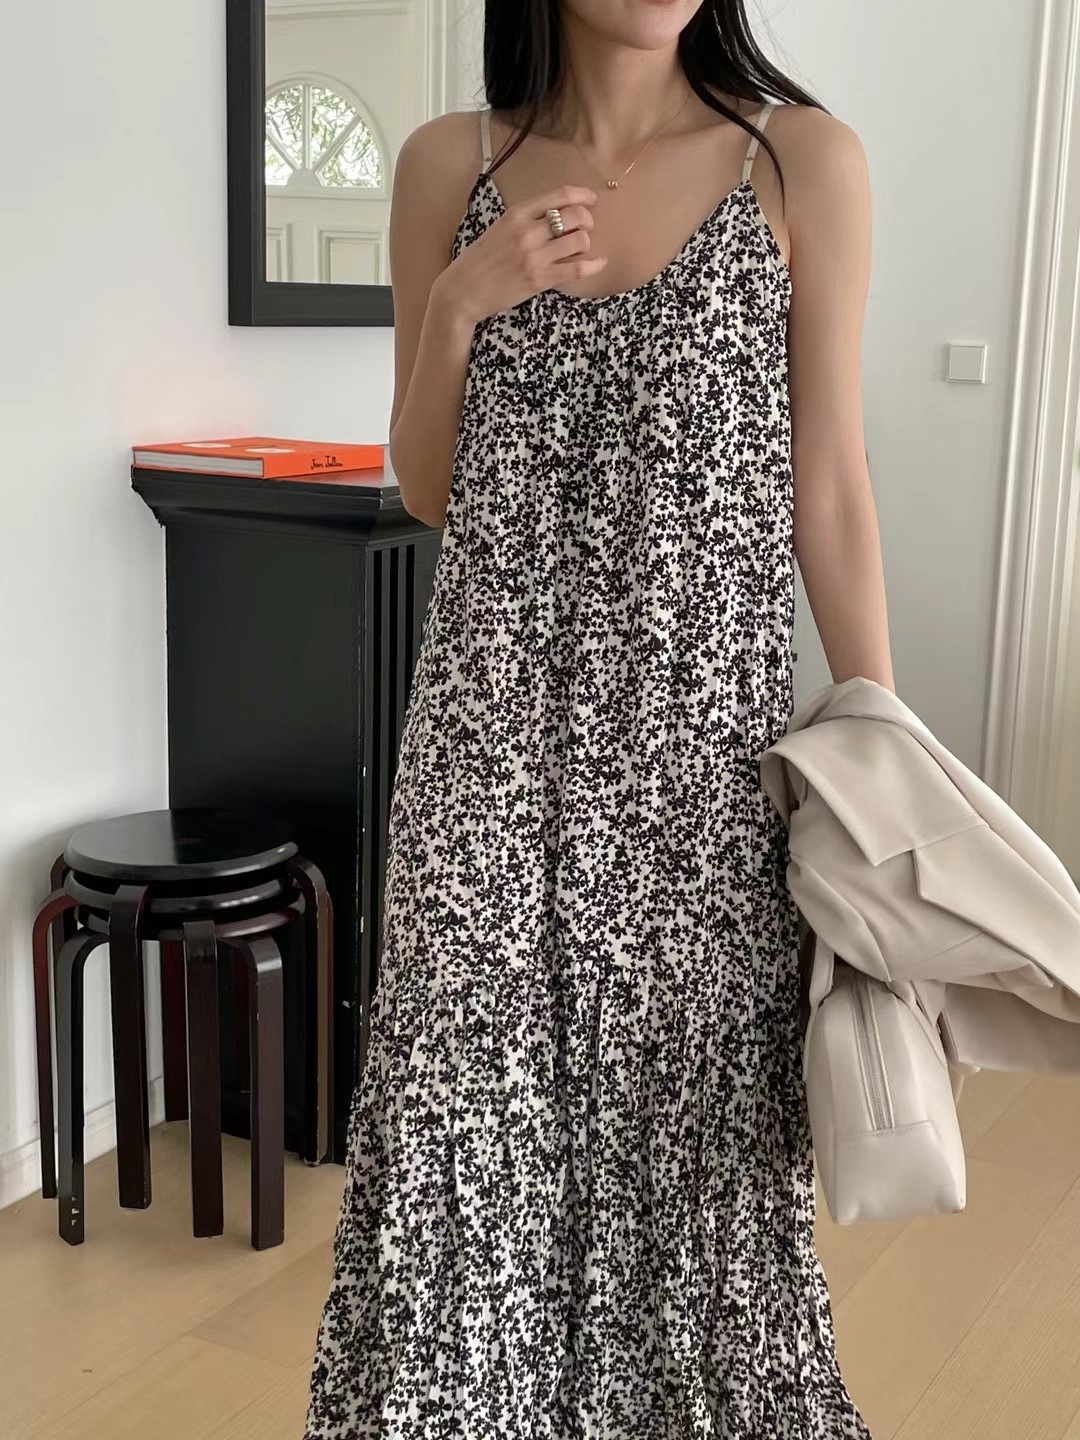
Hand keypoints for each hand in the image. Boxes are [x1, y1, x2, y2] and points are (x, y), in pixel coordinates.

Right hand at [439, 183, 608, 324]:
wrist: (463, 290)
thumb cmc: (480, 260)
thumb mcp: (500, 228)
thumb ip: (525, 219)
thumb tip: (555, 214)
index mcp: (517, 214)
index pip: (559, 195)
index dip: (582, 195)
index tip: (592, 199)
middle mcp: (528, 231)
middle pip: (575, 216)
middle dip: (587, 221)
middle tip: (585, 229)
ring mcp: (534, 256)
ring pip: (579, 240)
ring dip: (585, 243)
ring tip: (579, 249)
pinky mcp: (539, 279)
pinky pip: (577, 269)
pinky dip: (594, 265)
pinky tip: (599, 263)